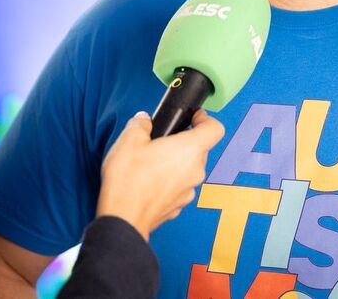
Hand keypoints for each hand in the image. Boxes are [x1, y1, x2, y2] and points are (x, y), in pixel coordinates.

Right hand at [96, 110, 224, 238]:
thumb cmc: (129, 181)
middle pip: (200, 149)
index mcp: (190, 149)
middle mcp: (195, 170)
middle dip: (183, 142)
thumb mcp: (129, 140)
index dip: (205, 119)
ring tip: (150, 162)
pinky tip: (148, 182)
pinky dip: (168, 181)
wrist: (122, 220)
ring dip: (175, 163)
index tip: (193, 117)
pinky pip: (179, 186)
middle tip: (161, 141)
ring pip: (189, 169)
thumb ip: (140, 124)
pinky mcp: (178, 206)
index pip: (215, 128)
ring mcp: (188, 190)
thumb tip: (143, 122)